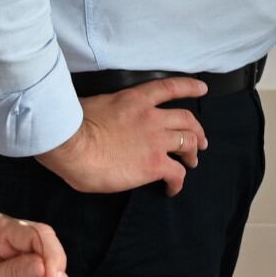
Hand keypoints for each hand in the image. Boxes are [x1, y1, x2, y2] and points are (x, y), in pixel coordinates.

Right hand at [37, 78, 208, 195]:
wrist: (72, 144)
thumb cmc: (73, 125)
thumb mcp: (96, 106)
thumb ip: (110, 111)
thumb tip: (105, 120)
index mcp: (136, 99)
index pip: (170, 88)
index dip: (190, 87)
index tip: (203, 89)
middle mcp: (152, 117)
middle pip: (187, 120)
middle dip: (197, 131)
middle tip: (200, 141)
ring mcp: (156, 141)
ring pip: (189, 144)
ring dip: (193, 154)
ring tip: (192, 163)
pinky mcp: (154, 164)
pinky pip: (177, 173)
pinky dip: (178, 182)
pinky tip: (172, 189)